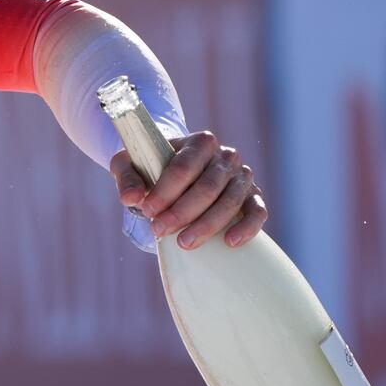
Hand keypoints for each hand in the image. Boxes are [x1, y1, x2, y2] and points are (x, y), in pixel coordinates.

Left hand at [110, 131, 266, 248]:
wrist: (176, 173)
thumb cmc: (152, 167)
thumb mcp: (131, 164)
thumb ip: (127, 178)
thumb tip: (131, 199)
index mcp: (199, 142)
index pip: (184, 166)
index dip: (166, 191)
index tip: (148, 210)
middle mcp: (226, 156)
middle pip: (207, 187)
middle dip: (182, 212)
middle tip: (159, 230)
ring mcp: (242, 176)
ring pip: (230, 202)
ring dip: (207, 225)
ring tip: (184, 243)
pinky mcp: (253, 196)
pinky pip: (258, 212)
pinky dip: (247, 227)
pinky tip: (229, 242)